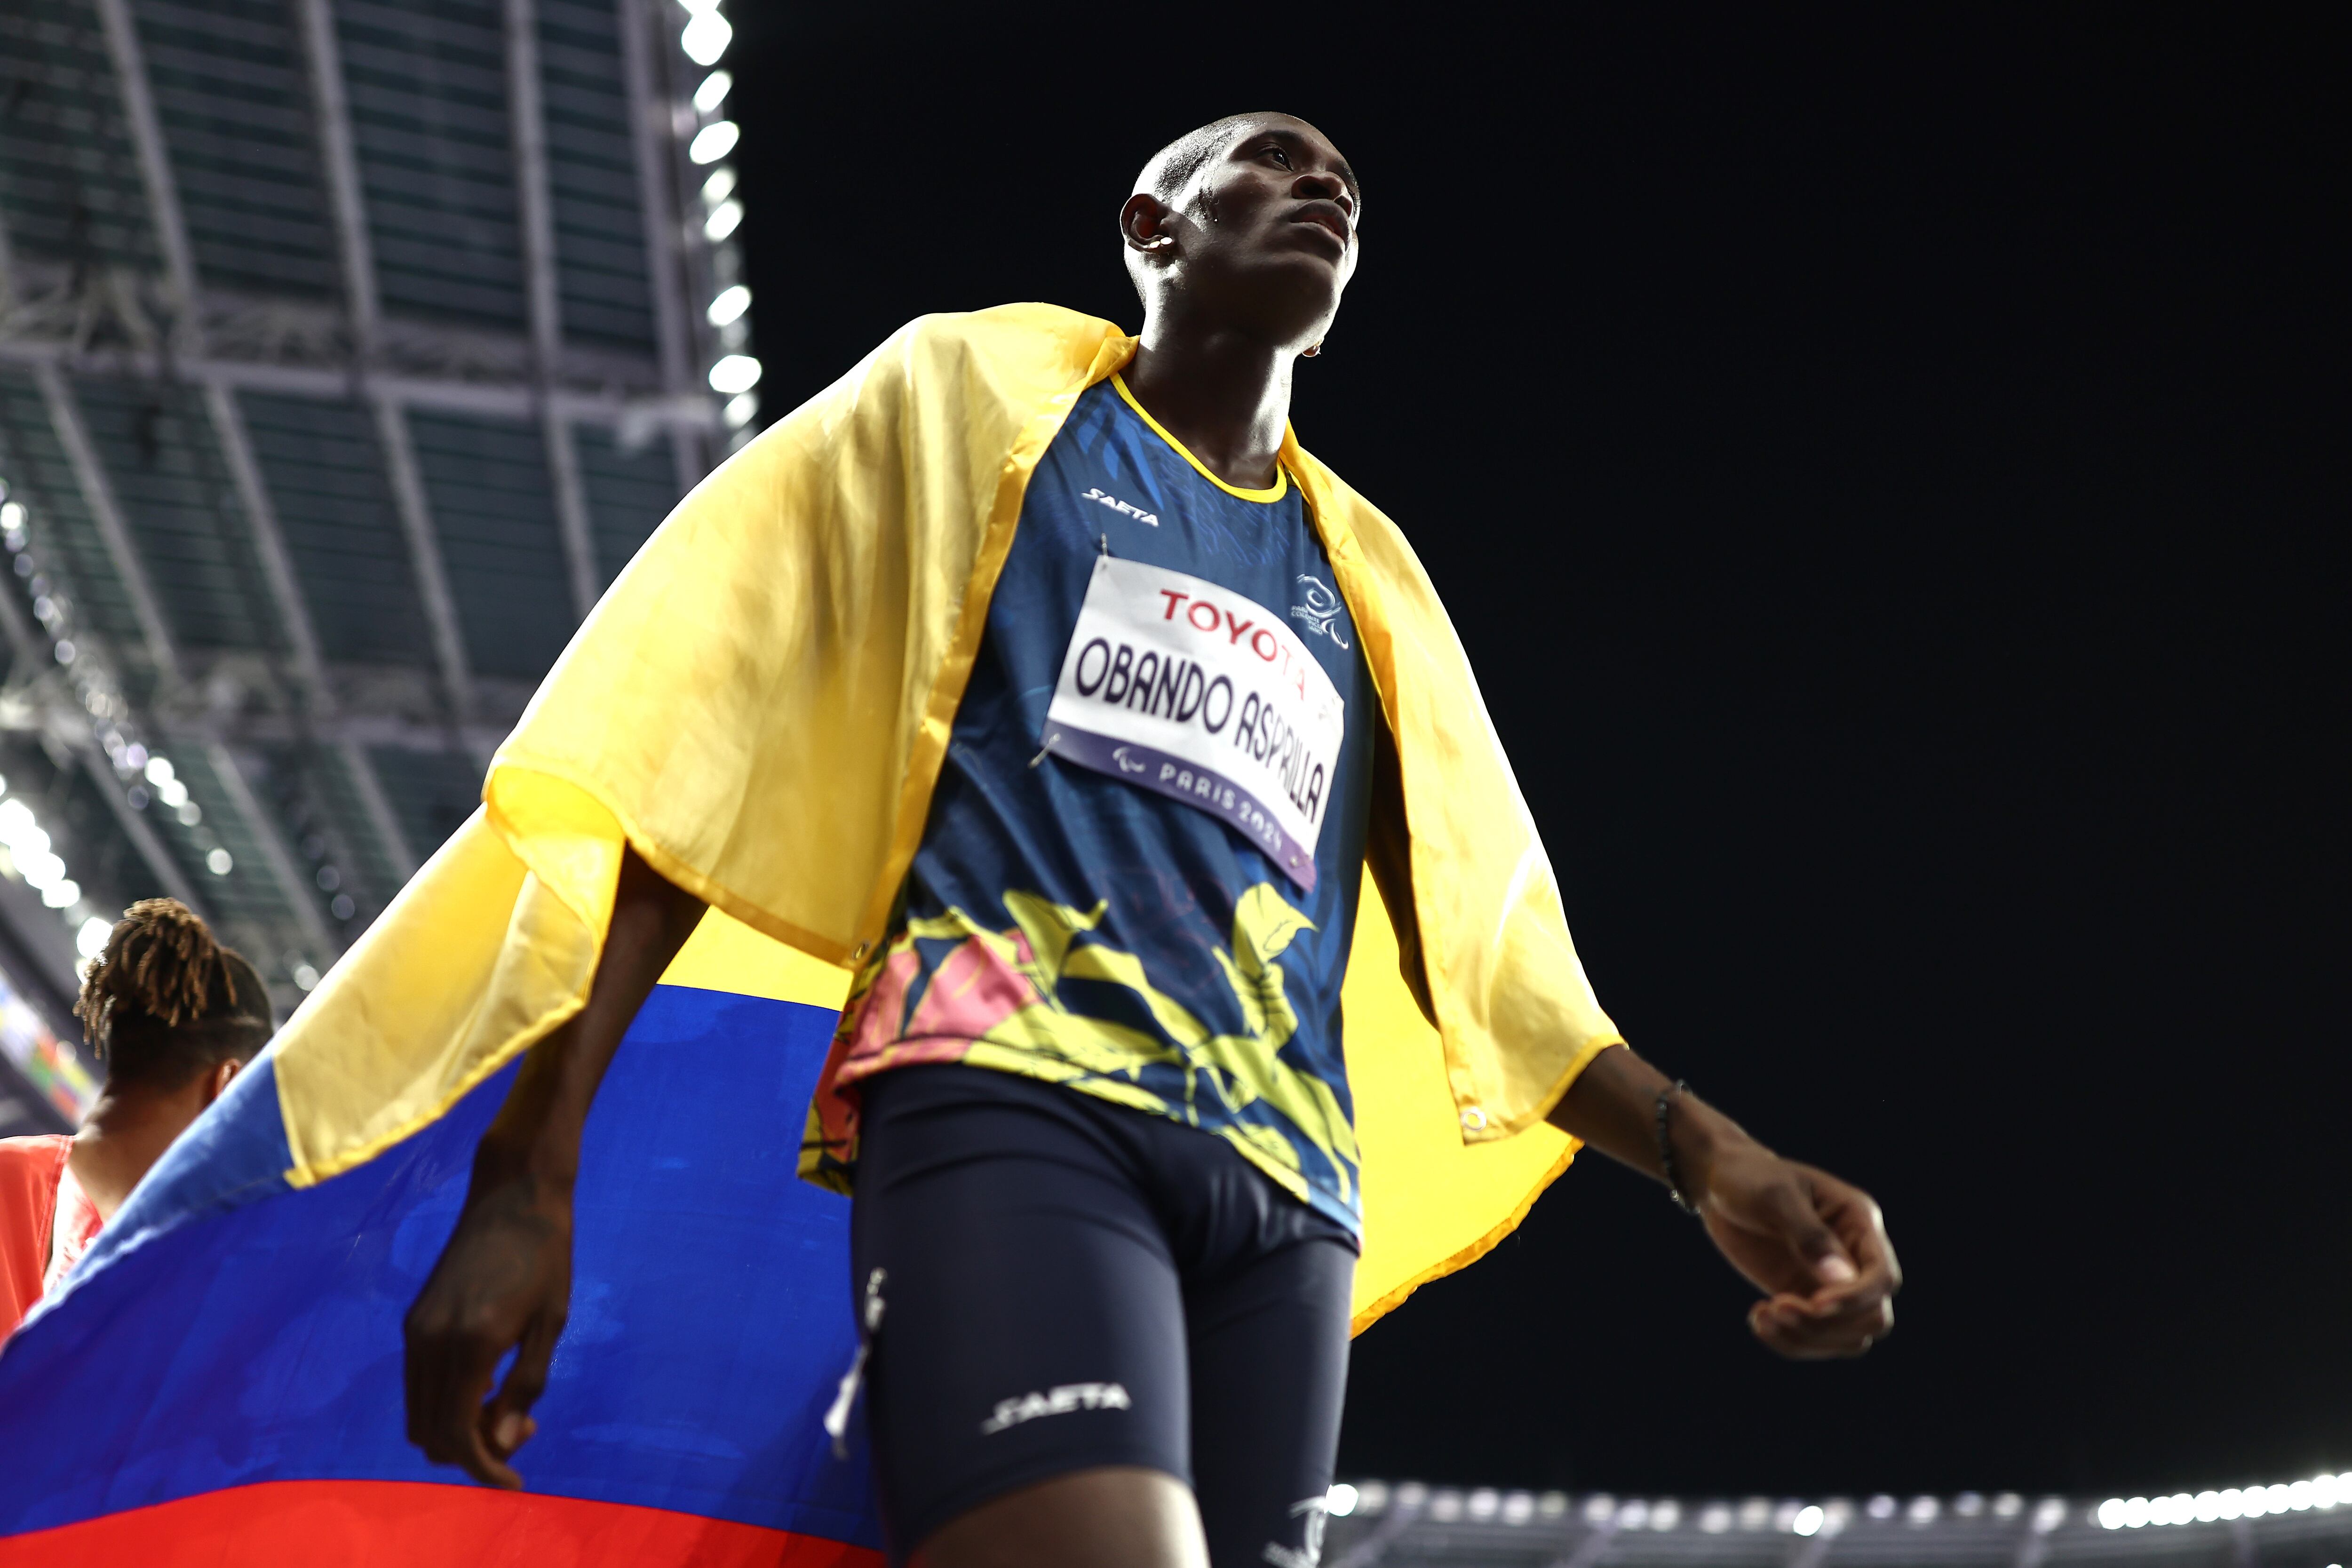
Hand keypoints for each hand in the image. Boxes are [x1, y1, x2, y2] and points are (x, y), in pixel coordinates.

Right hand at [403, 1159, 572, 1487]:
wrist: (512, 1193)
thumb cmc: (546, 1255)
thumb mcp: (550, 1324)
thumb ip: (525, 1387)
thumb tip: (497, 1446)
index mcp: (470, 1345)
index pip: (457, 1436)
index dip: (484, 1469)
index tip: (516, 1482)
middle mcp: (429, 1342)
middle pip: (430, 1435)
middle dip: (473, 1450)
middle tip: (523, 1429)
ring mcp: (414, 1331)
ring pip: (418, 1413)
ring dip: (458, 1426)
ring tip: (511, 1406)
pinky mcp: (413, 1319)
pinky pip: (418, 1384)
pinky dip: (446, 1400)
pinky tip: (489, 1380)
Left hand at [1695, 1139, 1899, 1358]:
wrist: (1719, 1184)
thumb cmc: (1750, 1178)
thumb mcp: (1775, 1195)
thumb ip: (1809, 1234)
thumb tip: (1840, 1279)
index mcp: (1858, 1223)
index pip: (1882, 1277)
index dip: (1856, 1298)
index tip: (1813, 1303)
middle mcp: (1854, 1257)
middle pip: (1872, 1317)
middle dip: (1827, 1325)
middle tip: (1778, 1306)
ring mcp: (1832, 1283)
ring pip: (1849, 1338)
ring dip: (1807, 1339)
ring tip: (1763, 1316)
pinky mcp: (1806, 1299)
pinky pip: (1817, 1340)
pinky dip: (1790, 1342)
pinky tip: (1758, 1319)